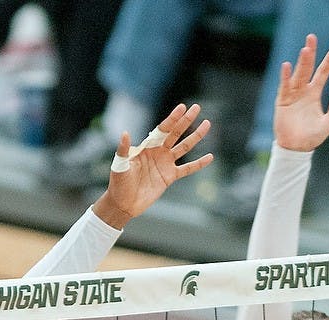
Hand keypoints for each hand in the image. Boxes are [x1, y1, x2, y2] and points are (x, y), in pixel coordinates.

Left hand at [92, 103, 213, 228]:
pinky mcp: (170, 177)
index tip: (182, 107)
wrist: (124, 203)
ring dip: (195, 136)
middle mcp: (158, 152)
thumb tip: (125, 133)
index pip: (162, 129)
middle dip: (186, 121)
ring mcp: (165, 164)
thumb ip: (124, 149)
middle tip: (196, 107)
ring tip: (207, 124)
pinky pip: (187, 169)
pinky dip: (199, 164)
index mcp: (147, 146)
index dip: (172, 119)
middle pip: (175, 133)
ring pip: (184, 147)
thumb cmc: (119, 183)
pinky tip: (210, 157)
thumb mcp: (120, 165)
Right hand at [273, 34, 328, 151]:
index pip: (322, 73)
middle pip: (307, 68)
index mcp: (314, 94)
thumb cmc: (312, 137)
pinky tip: (287, 67)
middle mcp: (303, 91)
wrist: (296, 148)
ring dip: (301, 62)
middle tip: (312, 38)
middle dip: (310, 53)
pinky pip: (284, 87)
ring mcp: (292, 95)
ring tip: (305, 50)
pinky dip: (286, 77)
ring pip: (297, 75)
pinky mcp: (282, 102)